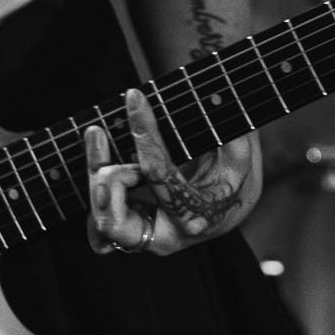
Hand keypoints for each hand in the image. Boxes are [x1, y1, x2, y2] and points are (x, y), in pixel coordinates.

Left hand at [85, 85, 261, 257]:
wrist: (227, 206)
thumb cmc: (232, 178)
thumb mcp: (239, 157)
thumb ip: (233, 137)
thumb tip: (217, 100)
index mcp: (193, 216)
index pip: (158, 173)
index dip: (145, 132)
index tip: (134, 99)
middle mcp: (164, 234)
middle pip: (113, 220)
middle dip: (106, 179)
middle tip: (104, 136)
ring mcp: (145, 234)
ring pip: (101, 217)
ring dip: (95, 174)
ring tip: (98, 135)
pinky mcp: (131, 227)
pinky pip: (100, 218)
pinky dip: (95, 189)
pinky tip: (96, 156)